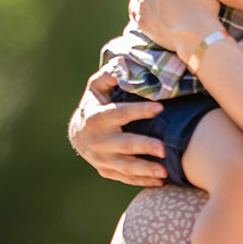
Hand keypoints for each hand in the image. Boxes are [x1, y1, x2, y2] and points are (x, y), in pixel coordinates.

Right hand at [68, 69, 166, 186]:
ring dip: (144, 170)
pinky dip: (142, 180)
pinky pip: (125, 178)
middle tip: (163, 149)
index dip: (139, 111)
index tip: (159, 107)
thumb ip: (109, 75)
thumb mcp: (96, 87)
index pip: (119, 113)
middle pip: (123, 144)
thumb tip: (124, 62)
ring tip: (164, 172)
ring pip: (124, 166)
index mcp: (97, 117)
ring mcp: (102, 158)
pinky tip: (160, 181)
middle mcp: (98, 140)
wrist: (77, 134)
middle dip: (143, 147)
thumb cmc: (94, 105)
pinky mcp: (107, 170)